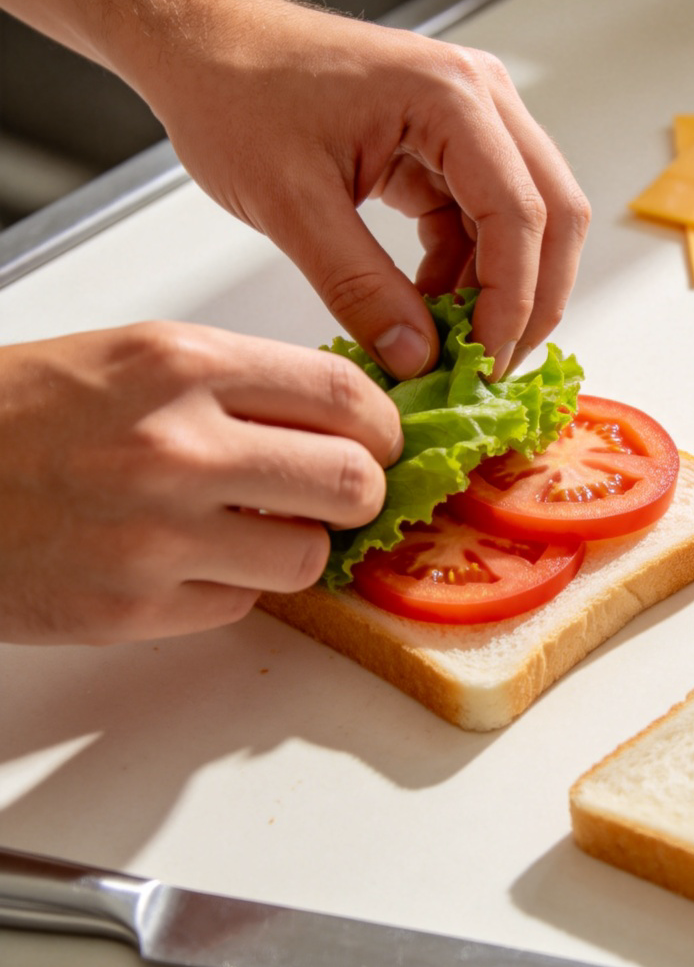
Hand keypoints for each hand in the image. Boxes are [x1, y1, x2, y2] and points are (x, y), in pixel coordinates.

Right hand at [0, 323, 401, 644]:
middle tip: (341, 492)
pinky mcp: (133, 608)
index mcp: (182, 364)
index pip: (346, 396)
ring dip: (298, 544)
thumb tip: (343, 425)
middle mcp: (176, 446)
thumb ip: (247, 387)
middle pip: (352, 482)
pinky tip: (191, 558)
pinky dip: (235, 583)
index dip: (384, 427)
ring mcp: (155, 535)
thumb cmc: (26, 412)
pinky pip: (244, 601)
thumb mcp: (141, 358)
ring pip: (309, 556)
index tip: (382, 442)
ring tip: (254, 527)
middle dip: (362, 492)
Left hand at [127, 0, 589, 379]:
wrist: (207, 49)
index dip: (511, 302)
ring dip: (499, 292)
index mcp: (449, 98)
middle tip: (490, 365)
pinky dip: (467, 274)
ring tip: (451, 343)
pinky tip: (430, 307)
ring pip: (528, 225)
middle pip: (553, 217)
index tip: (483, 364)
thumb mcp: (292, 203)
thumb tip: (415, 358)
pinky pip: (484, 224)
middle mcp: (479, 101)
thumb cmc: (236, 93)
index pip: (520, 215)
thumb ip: (359, 289)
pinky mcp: (449, 149)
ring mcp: (470, 123)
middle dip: (531, 302)